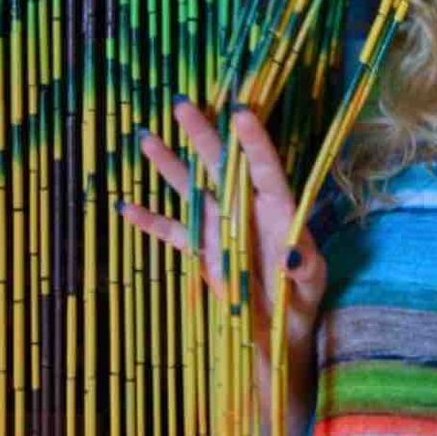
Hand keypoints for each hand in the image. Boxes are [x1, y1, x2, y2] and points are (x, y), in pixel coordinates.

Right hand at [117, 99, 326, 350]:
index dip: (254, 141)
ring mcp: (220, 228)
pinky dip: (149, 222)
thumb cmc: (302, 301)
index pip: (266, 169)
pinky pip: (172, 233)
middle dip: (203, 136)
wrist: (279, 331)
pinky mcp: (201, 252)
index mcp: (278, 211)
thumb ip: (304, 270)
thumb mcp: (311, 286)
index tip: (240, 113)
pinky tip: (126, 206)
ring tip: (147, 136)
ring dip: (170, 165)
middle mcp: (246, 211)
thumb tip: (290, 256)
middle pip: (223, 167)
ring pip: (192, 189)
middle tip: (183, 104)